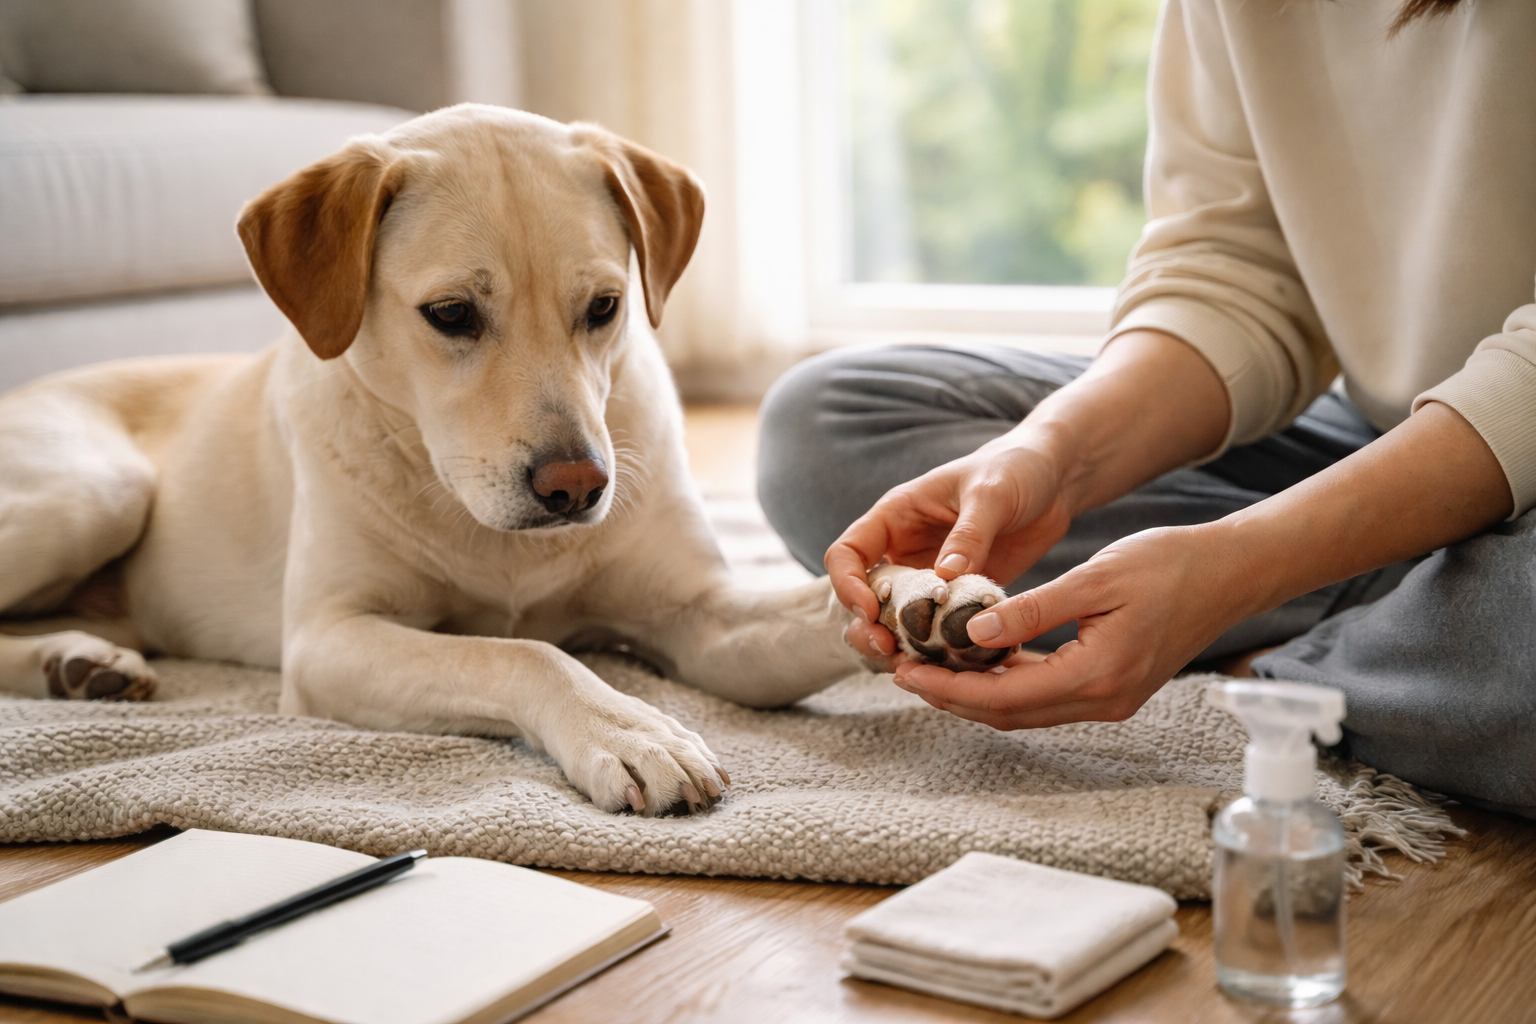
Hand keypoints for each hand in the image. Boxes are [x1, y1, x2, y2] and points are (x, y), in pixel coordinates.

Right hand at [823, 330, 1232, 665]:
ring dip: (899, 646)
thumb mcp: (991, 494)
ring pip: (896, 621)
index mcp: (895, 517)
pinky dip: (941, 648)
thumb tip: (944, 578)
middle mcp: (904, 550)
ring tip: (917, 666)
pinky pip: (939, 629)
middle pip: (863, 598)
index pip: (847, 555)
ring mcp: (929, 577)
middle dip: (868, 628)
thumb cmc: (1015, 470)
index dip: (848, 585)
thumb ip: (968, 534)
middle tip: (890, 651)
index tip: (870, 611)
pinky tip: (958, 663)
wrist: (1054, 479)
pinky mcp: (959, 598)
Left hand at [890, 524, 1252, 727]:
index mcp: (1098, 676)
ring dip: (975, 694)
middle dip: (951, 697)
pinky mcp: (1112, 689)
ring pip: (1025, 710)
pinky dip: (1006, 683)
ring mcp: (1110, 701)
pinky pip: (1046, 696)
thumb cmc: (1168, 564)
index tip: (905, 670)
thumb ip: (1034, 610)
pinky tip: (978, 659)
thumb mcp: (1095, 578)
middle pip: (1008, 714)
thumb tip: (973, 632)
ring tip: (928, 666)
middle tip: (901, 671)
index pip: (1003, 696)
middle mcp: (1103, 701)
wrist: (1230, 573)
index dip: (949, 688)